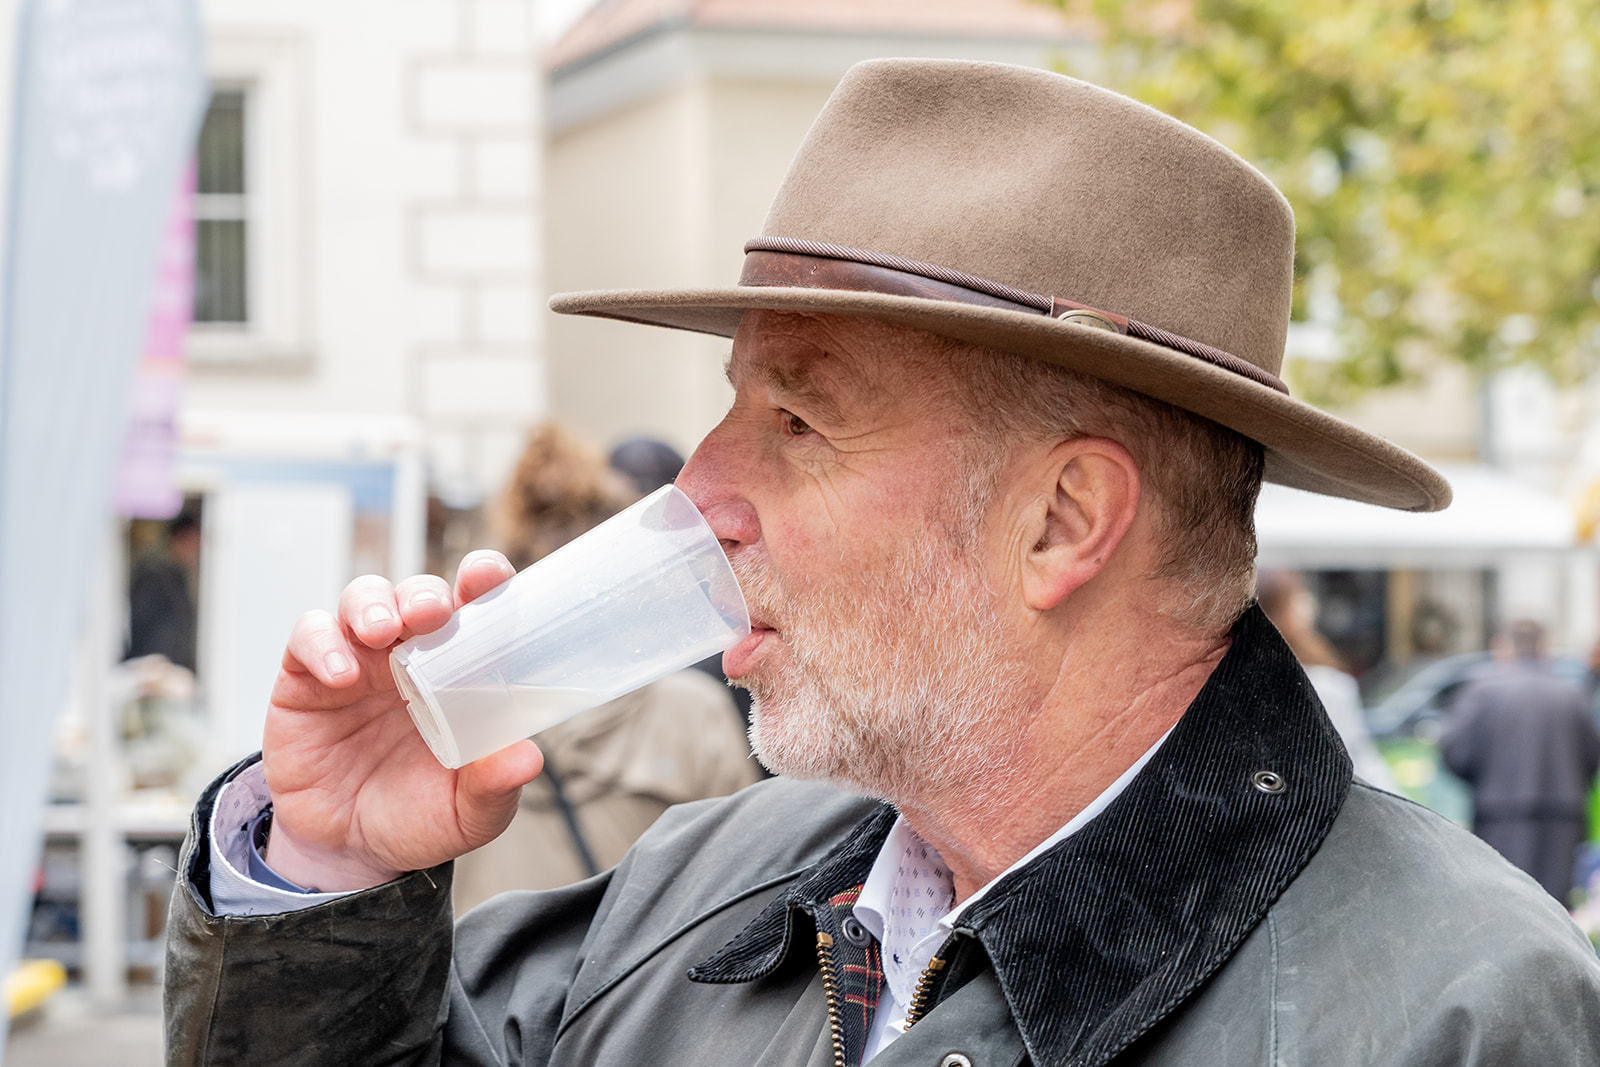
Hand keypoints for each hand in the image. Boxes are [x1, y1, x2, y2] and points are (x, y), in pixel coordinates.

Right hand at [259, 551, 543, 890]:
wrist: (348, 853)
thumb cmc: (419, 818)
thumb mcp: (468, 814)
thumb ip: (494, 786)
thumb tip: (527, 759)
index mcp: (458, 671)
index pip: (474, 608)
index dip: (482, 580)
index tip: (488, 576)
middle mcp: (409, 655)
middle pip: (416, 594)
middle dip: (424, 593)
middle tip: (431, 613)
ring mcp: (357, 662)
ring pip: (362, 600)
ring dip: (374, 604)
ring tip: (383, 634)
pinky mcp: (306, 680)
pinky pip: (309, 637)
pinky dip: (322, 643)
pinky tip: (340, 675)